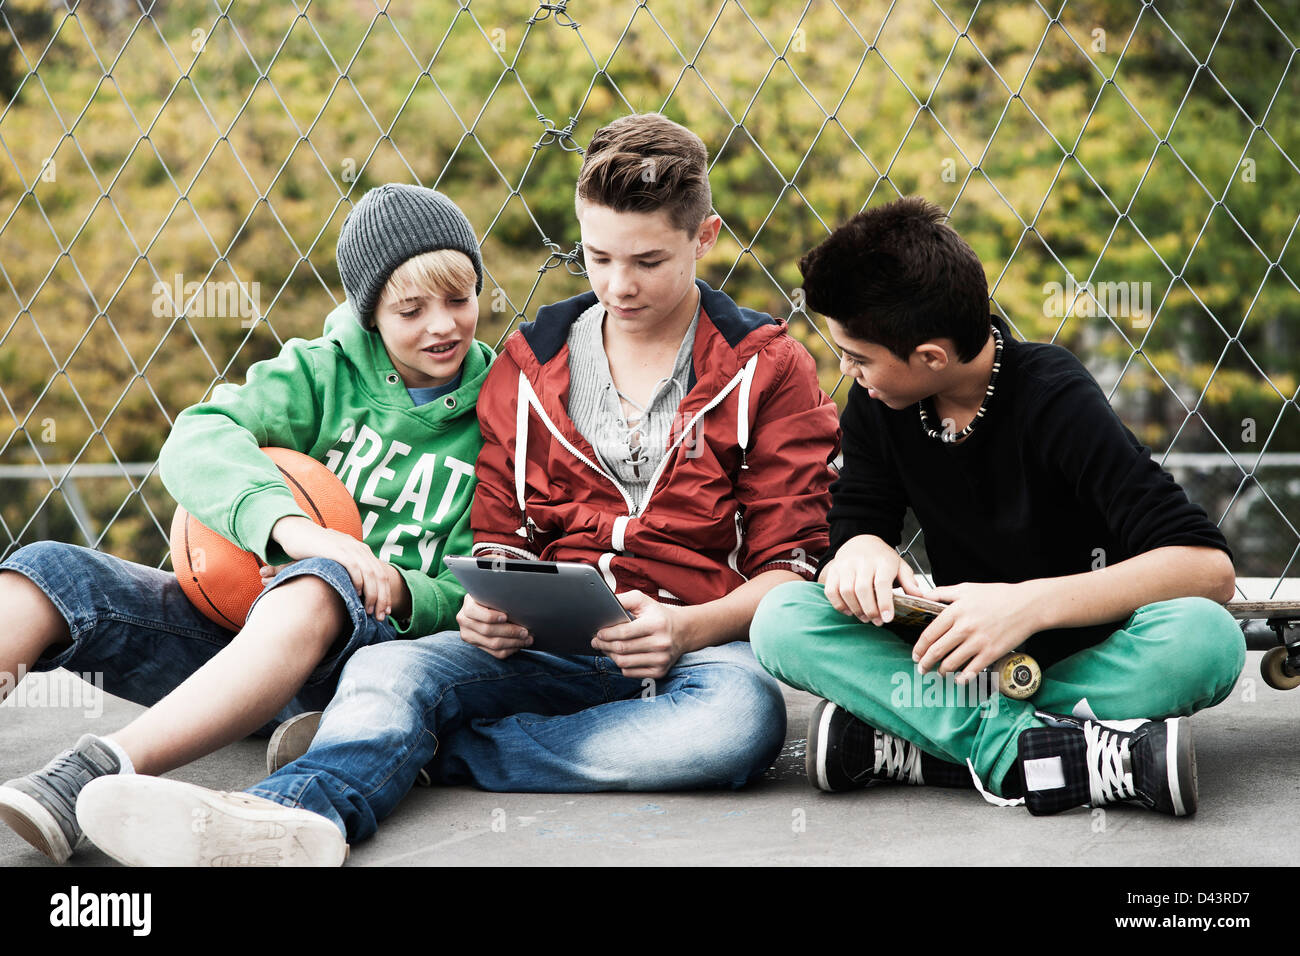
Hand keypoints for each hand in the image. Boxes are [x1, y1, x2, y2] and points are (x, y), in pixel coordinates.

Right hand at [270, 516, 391, 620]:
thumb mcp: (339, 558)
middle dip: (382, 598)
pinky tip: (357, 594)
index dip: (386, 595)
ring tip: (369, 610)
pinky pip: (354, 566)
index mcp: (363, 551)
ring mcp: (350, 548)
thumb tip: (358, 593)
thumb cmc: (317, 550)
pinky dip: (358, 581)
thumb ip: (350, 570)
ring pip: (370, 573)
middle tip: (380, 617)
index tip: (386, 612)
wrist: (298, 532)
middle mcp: (360, 549)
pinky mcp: (338, 550)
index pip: (382, 575)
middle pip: (380, 576)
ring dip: (372, 594)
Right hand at [457, 593, 532, 658]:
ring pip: (493, 644)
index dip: (491, 616)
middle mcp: (464, 622)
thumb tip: (518, 605)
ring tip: (527, 639)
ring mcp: (468, 636)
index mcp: (468, 606)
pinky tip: (520, 645)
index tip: (506, 616)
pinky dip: (510, 650)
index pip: (476, 613)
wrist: (480, 608)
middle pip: (488, 631)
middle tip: (525, 631)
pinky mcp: (476, 646)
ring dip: (513, 643)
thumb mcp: (490, 594)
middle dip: (510, 632)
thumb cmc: (491, 599)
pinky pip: (495, 653)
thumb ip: (498, 599)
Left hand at [591, 590, 683, 679]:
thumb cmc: (658, 615)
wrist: (682, 631)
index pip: (625, 632)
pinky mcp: (659, 672)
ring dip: (610, 656)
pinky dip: (621, 665)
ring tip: (606, 648)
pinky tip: (620, 656)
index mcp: (656, 624)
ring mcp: (661, 660)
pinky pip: (630, 672)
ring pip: (624, 662)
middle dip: (604, 645)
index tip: (599, 633)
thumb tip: (604, 604)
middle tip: (596, 642)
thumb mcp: (643, 601)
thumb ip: (624, 599)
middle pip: (622, 649)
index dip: (607, 634)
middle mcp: (661, 643)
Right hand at [819, 534, 926, 625]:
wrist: (861, 542)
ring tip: (865, 618)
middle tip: (877, 622)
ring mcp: (845, 565)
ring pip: (846, 591)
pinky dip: (839, 605)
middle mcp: (862, 562)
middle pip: (862, 589)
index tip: (887, 619)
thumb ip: (909, 582)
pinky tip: (849, 611)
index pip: (882, 583)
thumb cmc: (883, 559)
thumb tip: (920, 597)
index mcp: (883, 561)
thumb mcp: (900, 566)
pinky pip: (831, 591)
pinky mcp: (833, 571)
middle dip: (869, 610)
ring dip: (855, 609)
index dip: (884, 603)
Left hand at [912, 581, 1042, 681]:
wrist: (1027, 605)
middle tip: (922, 668)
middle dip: (926, 663)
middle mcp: (964, 628)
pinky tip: (959, 679)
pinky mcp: (991, 653)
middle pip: (936, 651)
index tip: (916, 654)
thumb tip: (923, 597)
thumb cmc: (998, 595)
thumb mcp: (966, 588)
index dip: (919, 648)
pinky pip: (971, 671)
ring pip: (951, 663)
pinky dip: (962, 678)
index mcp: (955, 611)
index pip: (929, 634)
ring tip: (940, 672)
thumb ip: (942, 593)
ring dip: (942, 671)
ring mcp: (978, 642)